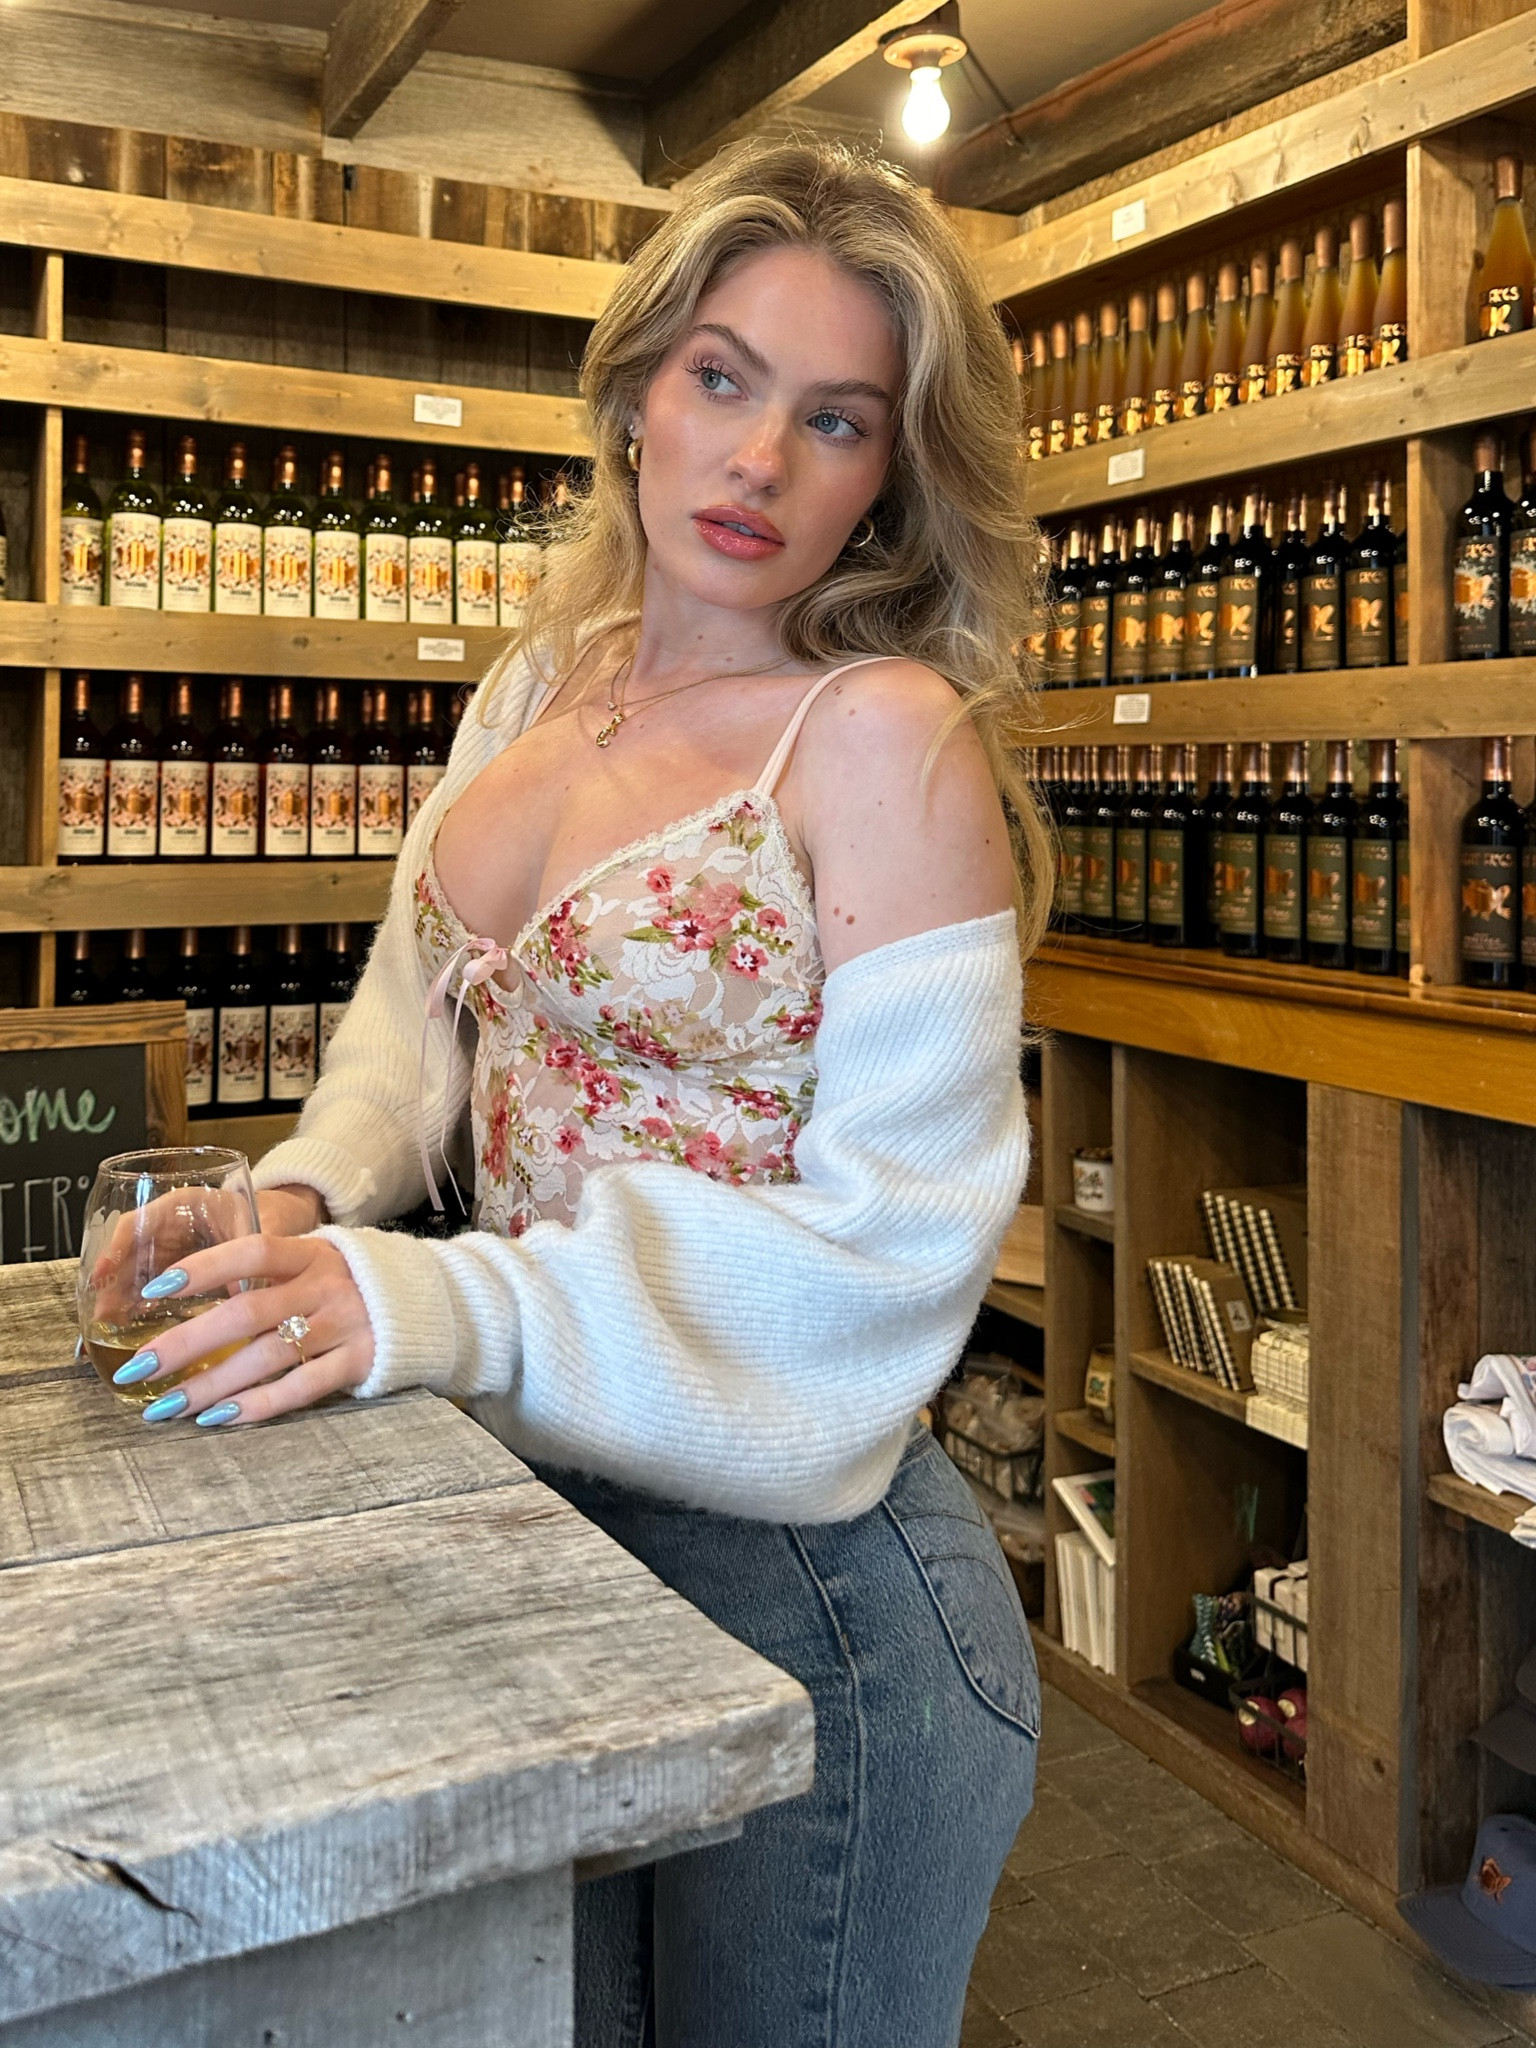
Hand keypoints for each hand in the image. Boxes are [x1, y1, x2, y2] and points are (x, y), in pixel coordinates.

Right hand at [89, 1183, 323, 1323]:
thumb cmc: (277, 1215)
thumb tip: (243, 1295)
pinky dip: (142, 1305)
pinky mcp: (182, 1270)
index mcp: (188, 1202)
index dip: (116, 1249)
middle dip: (114, 1283)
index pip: (141, 1221)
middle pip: (132, 1250)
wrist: (290, 1220)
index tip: (102, 1275)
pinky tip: (133, 1327)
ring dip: (123, 1298)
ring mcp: (175, 1246)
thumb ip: (250, 1256)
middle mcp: (174, 1223)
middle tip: (102, 1315)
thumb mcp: (265, 1229)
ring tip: (110, 1328)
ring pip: (138, 1270)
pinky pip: (153, 1286)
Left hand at [116, 1235, 374, 1427]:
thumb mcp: (318, 1262)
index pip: (253, 1252)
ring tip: (167, 1406)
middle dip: (187, 1343)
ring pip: (267, 1358)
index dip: (204, 1268)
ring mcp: (345, 1326)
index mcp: (312, 1254)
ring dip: (211, 1385)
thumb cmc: (354, 1283)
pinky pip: (301, 1388)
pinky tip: (220, 1418)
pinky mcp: (360, 1362)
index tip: (155, 1289)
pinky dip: (259, 1405)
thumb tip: (187, 1294)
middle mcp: (327, 1287)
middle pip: (247, 1313)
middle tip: (139, 1368)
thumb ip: (269, 1273)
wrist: (429, 1305)